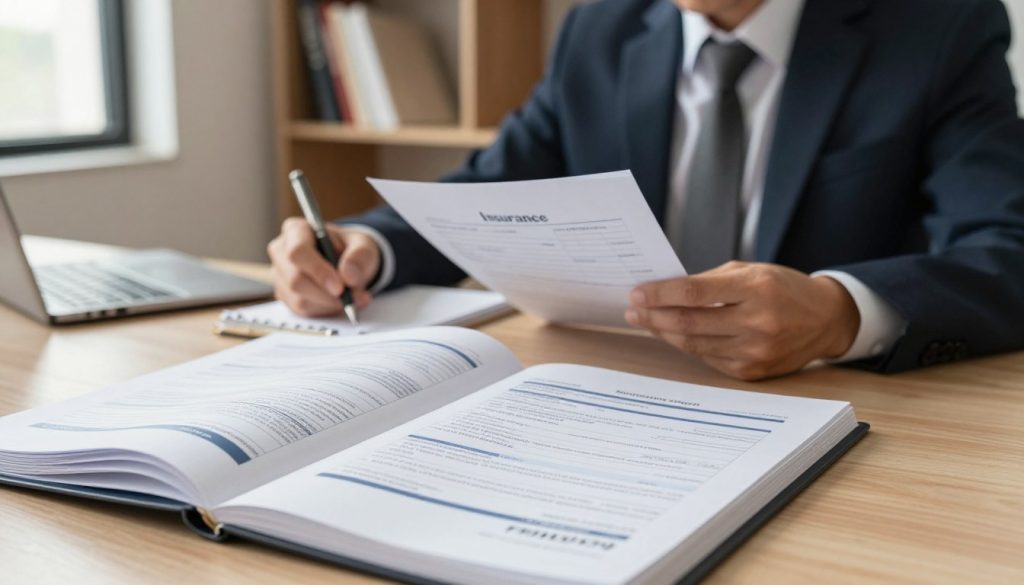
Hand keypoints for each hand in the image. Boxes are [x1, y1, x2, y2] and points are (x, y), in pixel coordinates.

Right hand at [267, 218, 380, 315]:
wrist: (347, 262)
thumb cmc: (350, 249)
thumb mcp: (363, 245)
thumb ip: (359, 256)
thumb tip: (348, 276)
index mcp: (296, 230)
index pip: (298, 252)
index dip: (318, 271)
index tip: (340, 287)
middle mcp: (281, 252)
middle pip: (296, 280)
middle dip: (328, 295)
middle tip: (355, 297)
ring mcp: (280, 275)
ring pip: (299, 299)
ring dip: (331, 304)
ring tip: (356, 299)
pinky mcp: (285, 295)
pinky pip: (303, 310)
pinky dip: (326, 310)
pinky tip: (342, 303)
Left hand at [625, 261, 859, 379]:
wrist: (826, 320)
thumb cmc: (783, 289)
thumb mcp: (752, 271)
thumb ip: (711, 281)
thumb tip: (664, 293)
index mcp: (756, 289)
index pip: (695, 293)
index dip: (660, 294)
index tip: (637, 292)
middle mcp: (758, 322)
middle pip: (689, 322)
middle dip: (654, 315)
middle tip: (632, 309)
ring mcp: (755, 351)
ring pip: (694, 344)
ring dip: (664, 332)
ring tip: (645, 321)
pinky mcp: (753, 372)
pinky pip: (708, 358)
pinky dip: (687, 345)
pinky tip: (672, 334)